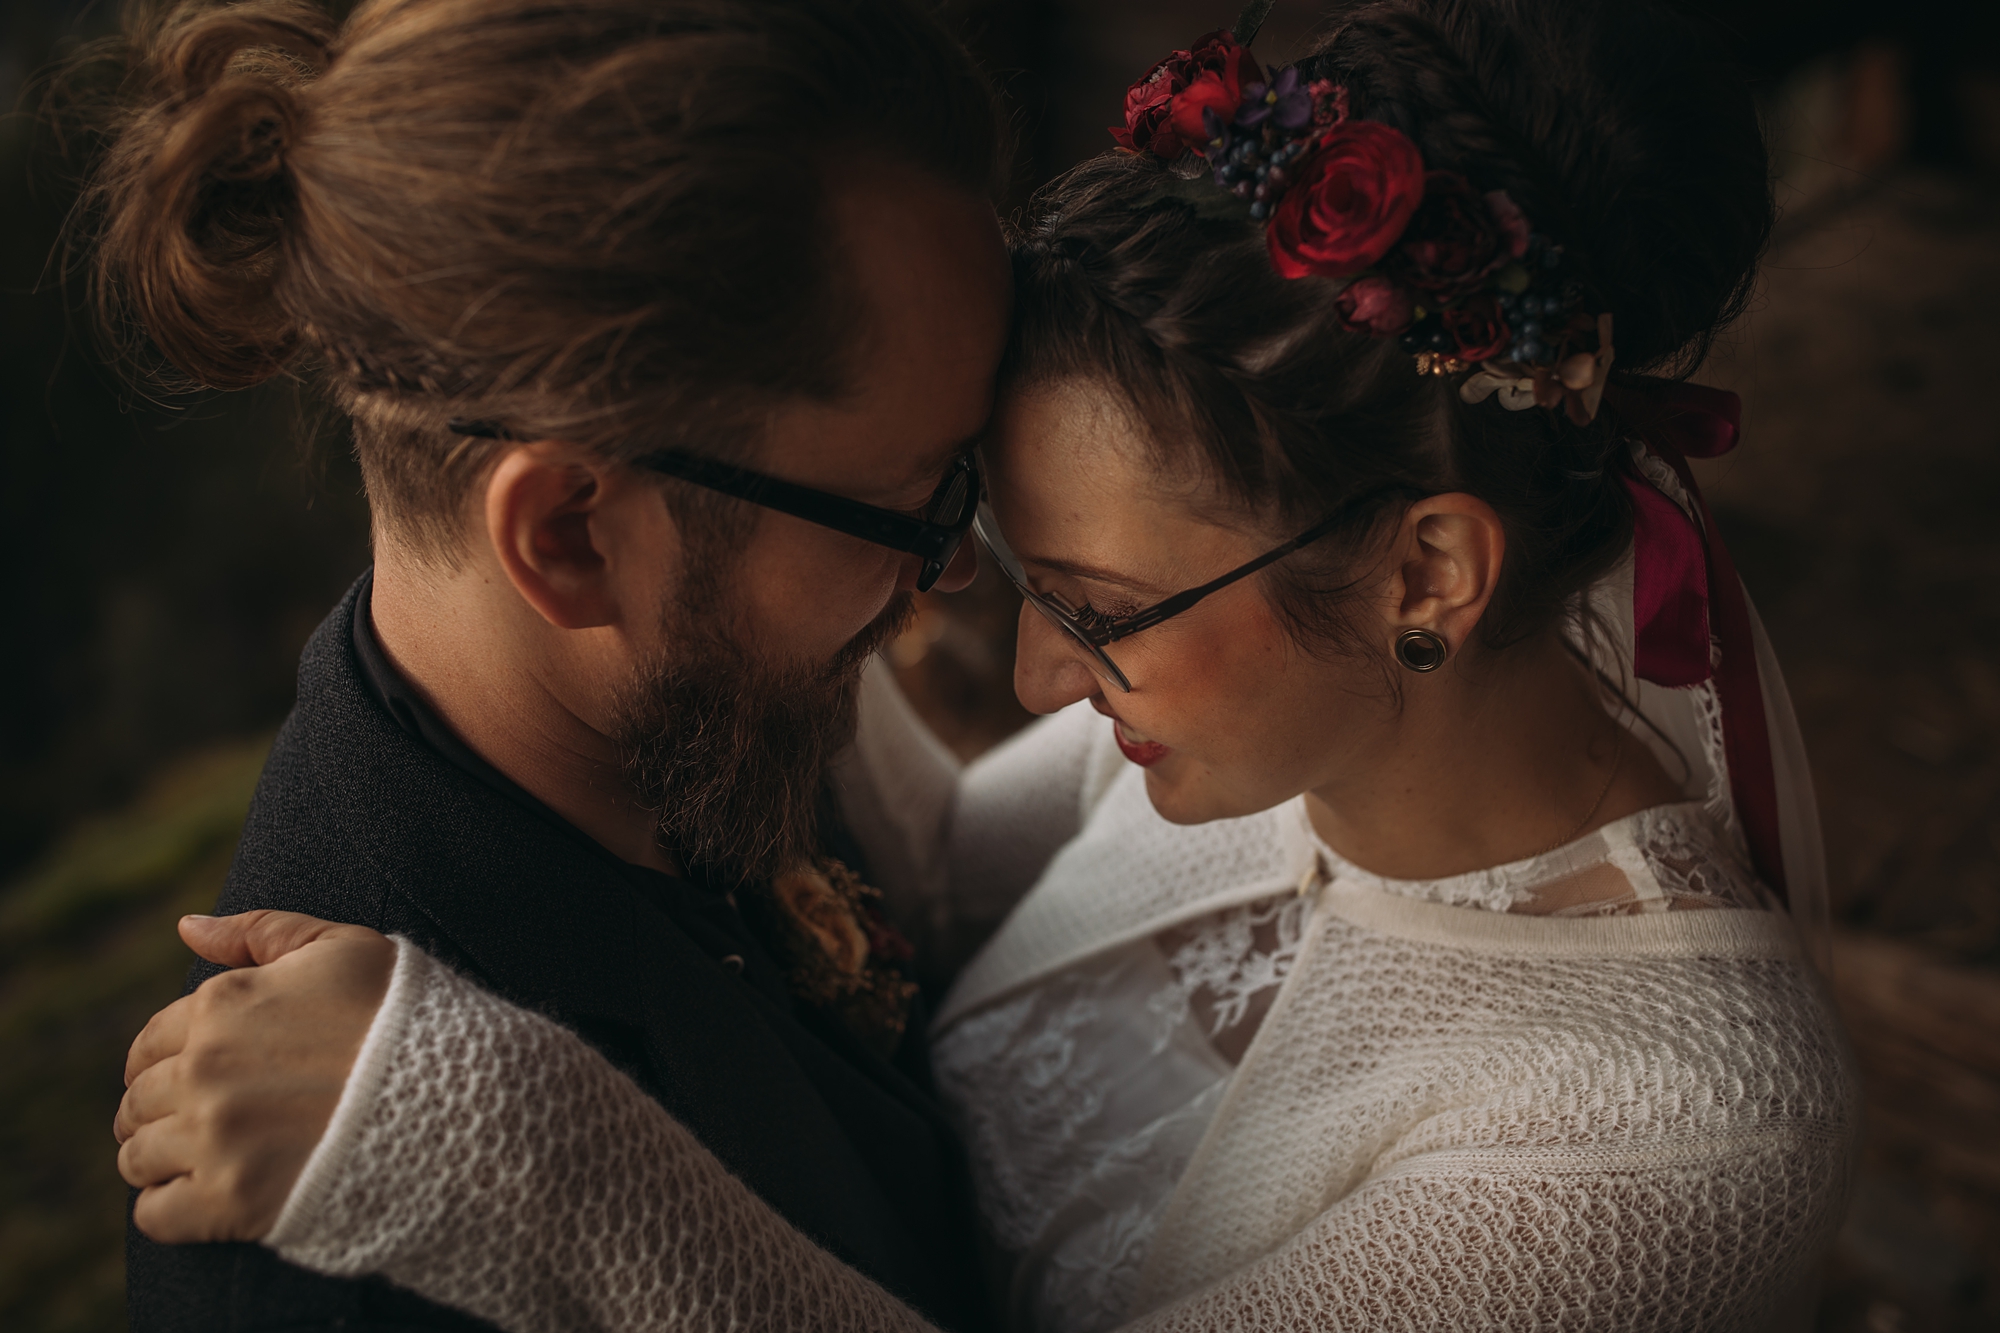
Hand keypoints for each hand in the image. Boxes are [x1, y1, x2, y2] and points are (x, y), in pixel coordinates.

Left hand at [114, 911, 396, 1242]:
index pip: (148, 1044)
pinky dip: (171, 1208)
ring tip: (211, 1160)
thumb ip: (259, 932)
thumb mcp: (342, 948)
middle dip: (162, 1112)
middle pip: (137, 1103)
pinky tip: (212, 1196)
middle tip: (210, 1122)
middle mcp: (203, 1071)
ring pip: (136, 1158)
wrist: (460, 1095)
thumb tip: (186, 927)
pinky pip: (154, 1215)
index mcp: (220, 1007)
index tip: (206, 1077)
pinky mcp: (229, 1201)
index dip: (171, 1061)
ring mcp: (213, 1138)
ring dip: (163, 1160)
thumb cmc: (404, 1016)